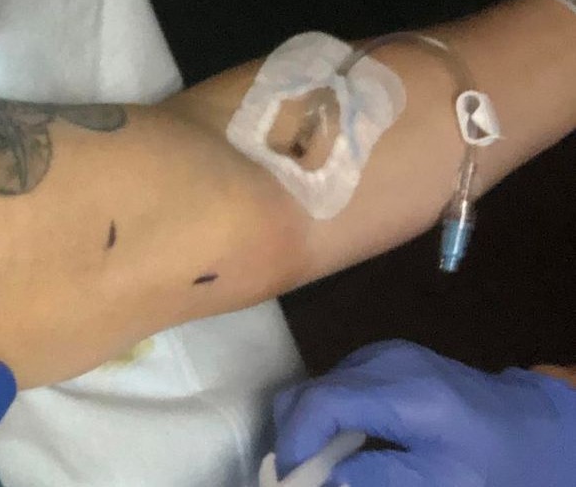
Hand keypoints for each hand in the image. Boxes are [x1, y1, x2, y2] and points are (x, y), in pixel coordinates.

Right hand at [272, 340, 575, 486]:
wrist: (536, 428)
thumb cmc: (494, 463)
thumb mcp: (443, 482)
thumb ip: (380, 478)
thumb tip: (325, 479)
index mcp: (404, 392)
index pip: (322, 403)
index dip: (295, 441)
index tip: (292, 479)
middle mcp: (387, 360)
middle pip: (309, 390)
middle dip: (294, 436)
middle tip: (300, 477)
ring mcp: (386, 353)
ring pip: (317, 385)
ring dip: (308, 426)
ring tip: (321, 464)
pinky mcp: (387, 356)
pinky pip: (337, 383)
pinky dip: (327, 414)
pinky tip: (344, 442)